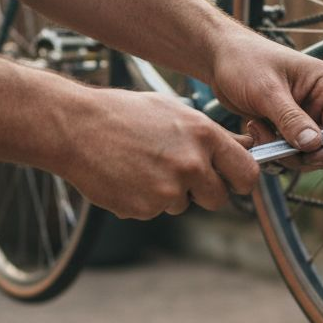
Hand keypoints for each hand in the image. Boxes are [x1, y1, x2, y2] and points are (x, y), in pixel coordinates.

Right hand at [57, 87, 259, 219]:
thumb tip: (245, 148)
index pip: (247, 173)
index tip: (234, 181)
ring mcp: (168, 189)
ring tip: (142, 165)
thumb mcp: (175, 111)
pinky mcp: (145, 208)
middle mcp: (191, 164)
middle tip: (180, 175)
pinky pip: (155, 211)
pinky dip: (144, 199)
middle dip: (204, 192)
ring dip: (169, 193)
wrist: (76, 128)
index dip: (241, 180)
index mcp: (204, 136)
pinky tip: (127, 176)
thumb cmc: (124, 114)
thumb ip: (212, 135)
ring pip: (183, 204)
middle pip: (219, 199)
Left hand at [207, 28, 322, 169]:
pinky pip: (290, 149)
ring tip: (258, 130)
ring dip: (283, 151)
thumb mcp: (267, 91)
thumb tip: (314, 144)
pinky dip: (273, 149)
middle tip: (272, 144)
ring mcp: (305, 114)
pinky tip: (255, 130)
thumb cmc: (243, 61)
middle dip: (300, 153)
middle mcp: (321, 100)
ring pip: (307, 151)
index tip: (302, 153)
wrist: (219, 57)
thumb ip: (291, 119)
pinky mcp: (288, 124)